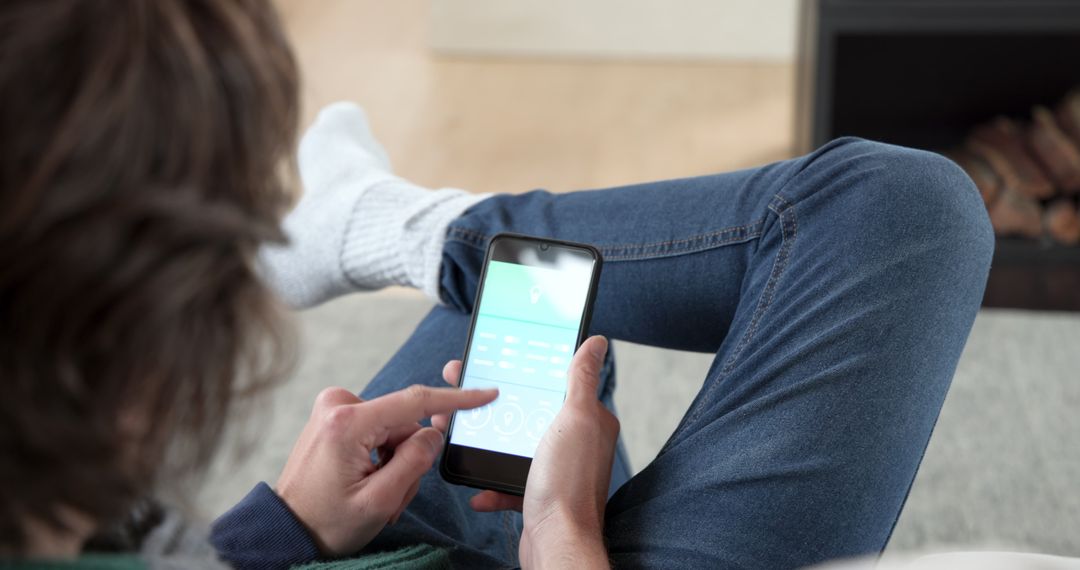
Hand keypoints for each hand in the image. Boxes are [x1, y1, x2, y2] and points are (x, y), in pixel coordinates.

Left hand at [275, 384, 497, 555]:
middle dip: (407, 459)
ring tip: (375, 495)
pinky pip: (377, 431)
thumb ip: (414, 462)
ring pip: (393, 430)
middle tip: (392, 497)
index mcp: (347, 423)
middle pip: (404, 423)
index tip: (486, 393)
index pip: (414, 402)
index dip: (456, 399)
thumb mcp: (380, 501)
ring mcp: (333, 409)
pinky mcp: (333, 417)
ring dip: (393, 463)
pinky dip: (380, 457)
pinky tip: (366, 482)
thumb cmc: (326, 523)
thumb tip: (434, 433)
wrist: (287, 530)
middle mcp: (337, 405)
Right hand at [439, 336, 617, 568]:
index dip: (522, 370)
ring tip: (459, 432)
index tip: (492, 362)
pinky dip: (491, 483)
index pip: (553, 383)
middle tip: (462, 394)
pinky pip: (508, 481)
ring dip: (486, 441)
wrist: (556, 544)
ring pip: (513, 444)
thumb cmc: (567, 484)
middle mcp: (574, 443)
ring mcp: (555, 469)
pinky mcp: (538, 495)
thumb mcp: (574, 418)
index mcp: (587, 420)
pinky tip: (480, 487)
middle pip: (528, 411)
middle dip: (494, 404)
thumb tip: (597, 342)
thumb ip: (582, 378)